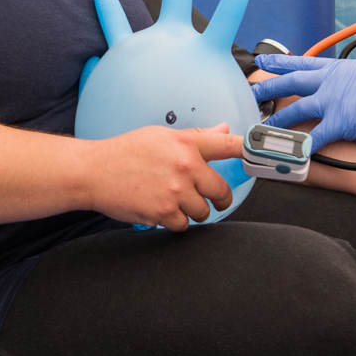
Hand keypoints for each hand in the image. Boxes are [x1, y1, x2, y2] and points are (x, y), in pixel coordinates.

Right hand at [86, 124, 242, 230]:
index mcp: (186, 143)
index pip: (227, 145)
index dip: (249, 150)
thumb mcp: (160, 137)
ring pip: (203, 212)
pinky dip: (176, 222)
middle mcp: (185, 166)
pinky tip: (162, 211)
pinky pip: (184, 225)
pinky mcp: (164, 213)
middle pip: (221, 191)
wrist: (94, 172)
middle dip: (219, 199)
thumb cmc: (124, 152)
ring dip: (194, 211)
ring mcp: (176, 191)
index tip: (262, 156)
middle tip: (214, 200)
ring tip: (176, 203)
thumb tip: (222, 130)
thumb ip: (194, 137)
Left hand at [253, 55, 355, 152]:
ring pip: (296, 110)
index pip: (301, 63)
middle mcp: (331, 81)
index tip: (262, 62)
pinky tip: (292, 155)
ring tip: (263, 128)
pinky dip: (303, 147)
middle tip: (250, 93)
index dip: (279, 63)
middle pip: (290, 83)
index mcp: (337, 69)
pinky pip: (317, 137)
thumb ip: (348, 79)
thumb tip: (342, 85)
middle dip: (267, 89)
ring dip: (278, 121)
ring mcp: (334, 100)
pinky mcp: (341, 121)